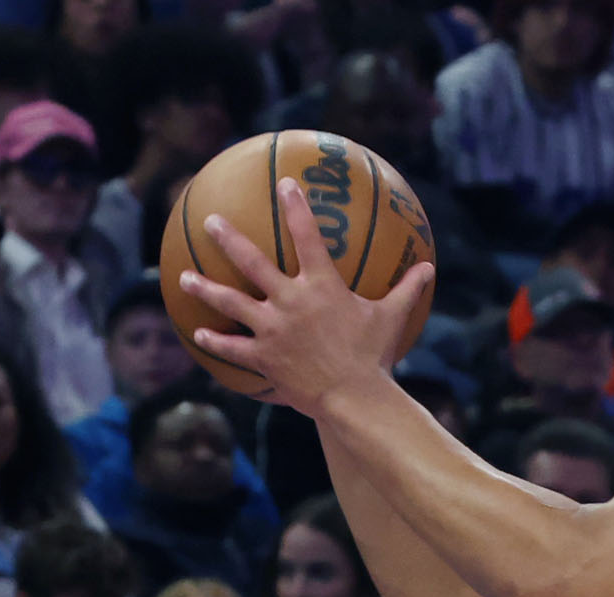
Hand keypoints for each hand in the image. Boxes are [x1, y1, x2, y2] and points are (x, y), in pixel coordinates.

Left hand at [178, 180, 435, 414]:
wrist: (353, 397)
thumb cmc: (374, 357)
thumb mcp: (391, 319)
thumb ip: (407, 290)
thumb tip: (430, 267)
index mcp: (321, 285)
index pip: (306, 235)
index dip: (295, 206)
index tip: (283, 183)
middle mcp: (290, 300)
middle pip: (252, 262)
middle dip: (228, 239)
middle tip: (211, 221)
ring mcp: (272, 329)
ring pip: (231, 302)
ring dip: (205, 288)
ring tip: (184, 276)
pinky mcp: (263, 357)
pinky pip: (232, 348)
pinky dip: (215, 340)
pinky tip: (198, 333)